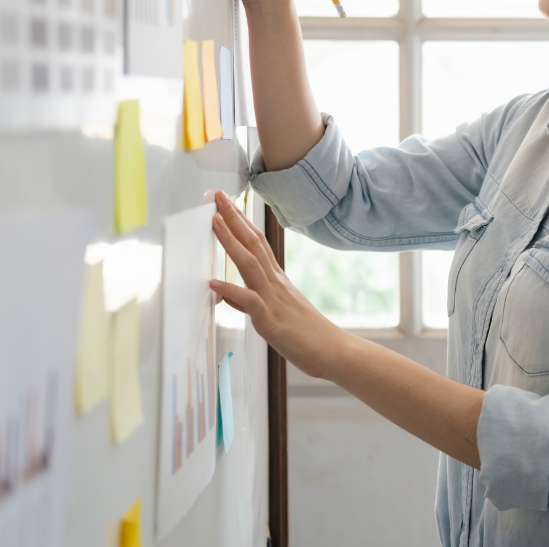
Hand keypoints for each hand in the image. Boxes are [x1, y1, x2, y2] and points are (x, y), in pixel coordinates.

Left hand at [209, 190, 341, 377]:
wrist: (335, 351)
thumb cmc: (308, 335)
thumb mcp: (278, 313)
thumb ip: (254, 302)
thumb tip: (231, 295)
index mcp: (278, 280)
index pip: (258, 243)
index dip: (242, 222)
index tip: (228, 204)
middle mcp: (276, 283)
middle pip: (253, 244)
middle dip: (234, 219)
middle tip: (218, 196)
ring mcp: (274, 300)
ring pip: (250, 264)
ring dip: (230, 241)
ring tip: (215, 221)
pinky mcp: (271, 321)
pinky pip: (249, 301)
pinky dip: (231, 290)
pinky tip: (214, 282)